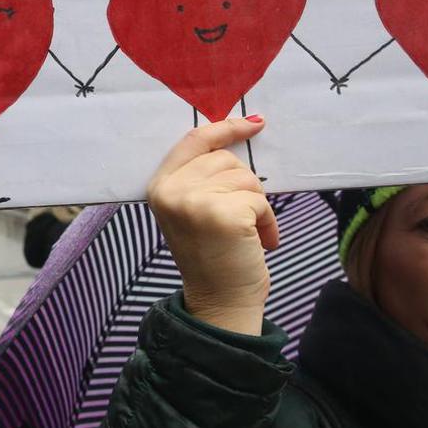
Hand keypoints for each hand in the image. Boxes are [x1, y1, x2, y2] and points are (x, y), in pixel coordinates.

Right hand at [146, 115, 274, 335]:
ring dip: (258, 206)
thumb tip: (235, 135)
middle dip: (245, 186)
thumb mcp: (193, 210)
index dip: (226, 127)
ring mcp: (195, 201)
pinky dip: (268, 222)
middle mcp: (171, 190)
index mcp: (160, 185)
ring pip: (246, 178)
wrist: (219, 304)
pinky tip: (260, 243)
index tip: (255, 123)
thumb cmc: (212, 258)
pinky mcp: (223, 213)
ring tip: (249, 234)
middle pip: (226, 159)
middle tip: (242, 219)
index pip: (195, 140)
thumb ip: (200, 177)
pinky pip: (259, 200)